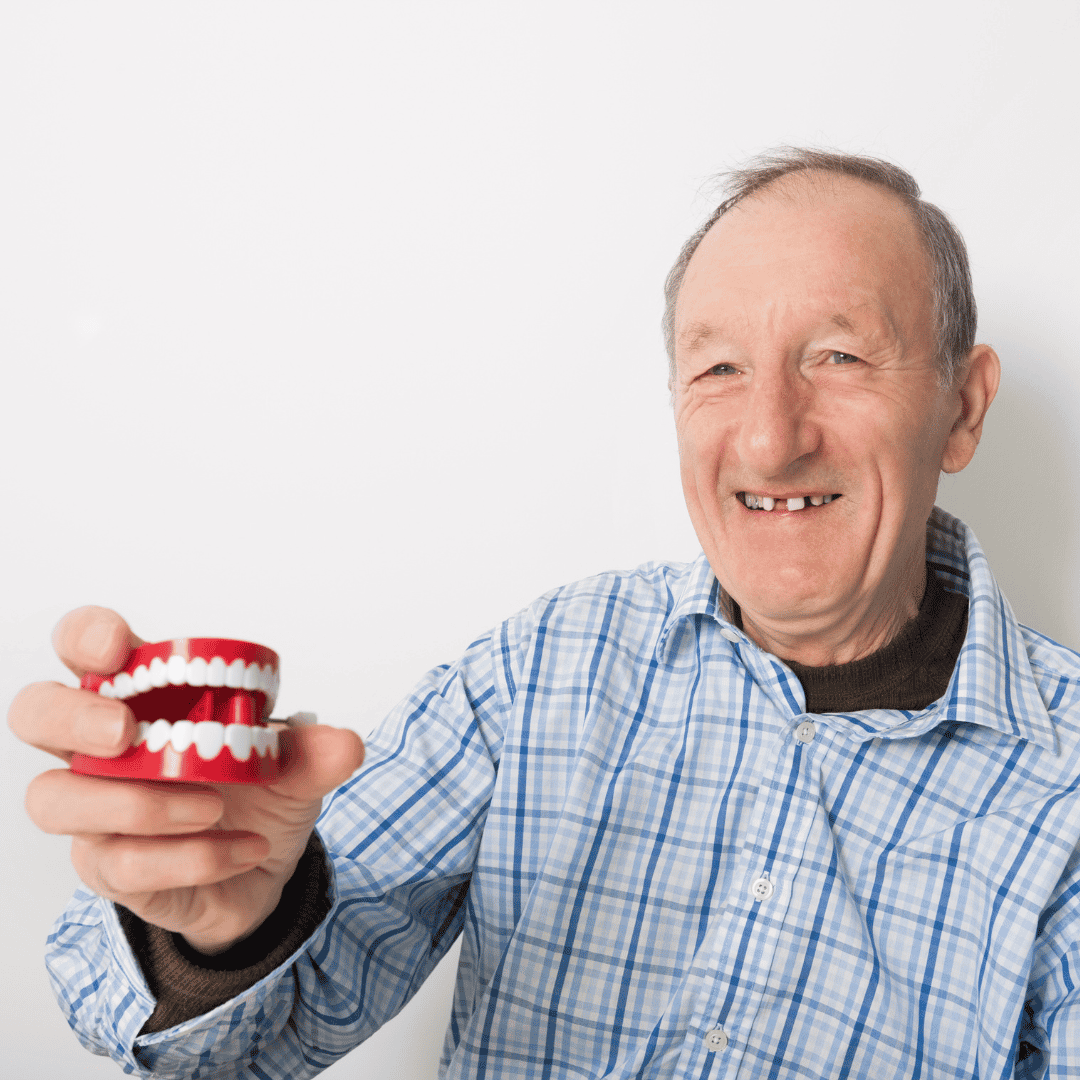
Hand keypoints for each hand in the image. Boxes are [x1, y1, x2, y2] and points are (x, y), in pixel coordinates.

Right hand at [9, 606, 363, 953]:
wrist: (265, 868)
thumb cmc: (260, 793)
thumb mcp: (297, 765)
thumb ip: (313, 749)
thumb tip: (344, 744)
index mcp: (144, 698)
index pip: (83, 648)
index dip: (85, 637)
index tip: (115, 647)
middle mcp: (104, 749)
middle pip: (34, 715)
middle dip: (70, 719)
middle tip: (127, 733)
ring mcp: (96, 810)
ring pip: (55, 800)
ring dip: (139, 804)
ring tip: (214, 807)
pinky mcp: (109, 868)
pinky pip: (123, 864)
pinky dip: (191, 857)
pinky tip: (242, 849)